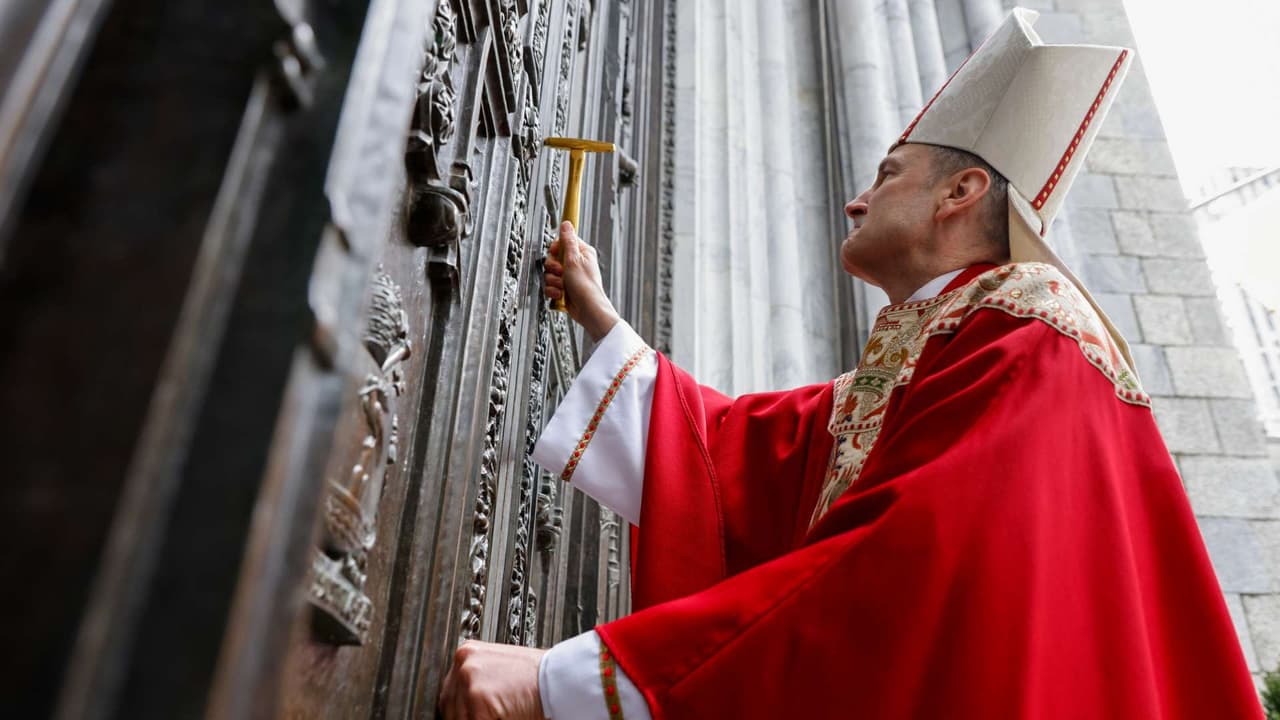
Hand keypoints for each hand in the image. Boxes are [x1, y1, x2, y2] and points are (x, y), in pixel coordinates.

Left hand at [439, 640, 547, 719]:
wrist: (559, 679)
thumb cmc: (536, 678)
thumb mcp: (498, 671)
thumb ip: (478, 682)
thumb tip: (464, 706)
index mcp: (468, 653)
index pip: (450, 692)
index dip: (461, 709)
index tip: (470, 714)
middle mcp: (465, 663)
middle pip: (450, 707)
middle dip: (467, 716)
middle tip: (489, 715)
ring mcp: (470, 681)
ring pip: (459, 717)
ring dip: (476, 719)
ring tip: (499, 715)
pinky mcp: (478, 700)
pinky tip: (504, 718)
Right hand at [543, 221, 620, 341]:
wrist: (588, 310)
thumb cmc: (585, 286)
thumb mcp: (574, 259)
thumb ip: (568, 241)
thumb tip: (566, 224)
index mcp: (582, 253)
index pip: (562, 242)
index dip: (556, 249)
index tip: (556, 254)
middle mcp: (576, 264)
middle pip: (553, 259)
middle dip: (553, 268)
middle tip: (561, 273)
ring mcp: (569, 277)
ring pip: (550, 274)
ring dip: (553, 281)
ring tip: (562, 286)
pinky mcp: (564, 289)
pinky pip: (551, 286)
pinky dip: (553, 291)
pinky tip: (560, 294)